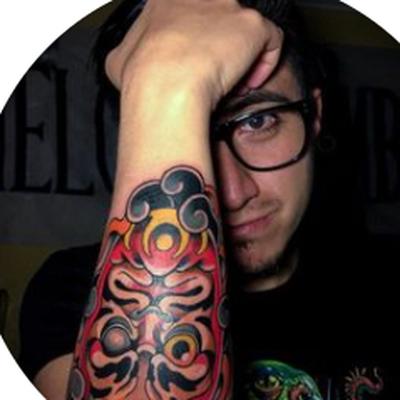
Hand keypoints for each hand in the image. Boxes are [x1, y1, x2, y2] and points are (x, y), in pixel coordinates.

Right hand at [105, 0, 282, 108]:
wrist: (165, 82)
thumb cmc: (143, 75)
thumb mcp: (120, 60)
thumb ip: (132, 52)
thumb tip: (130, 62)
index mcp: (168, 2)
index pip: (192, 17)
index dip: (197, 42)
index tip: (196, 62)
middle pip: (220, 20)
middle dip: (220, 48)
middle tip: (215, 73)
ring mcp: (227, 6)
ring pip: (244, 29)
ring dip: (242, 56)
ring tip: (233, 83)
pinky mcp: (251, 24)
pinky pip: (271, 41)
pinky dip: (265, 63)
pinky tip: (249, 81)